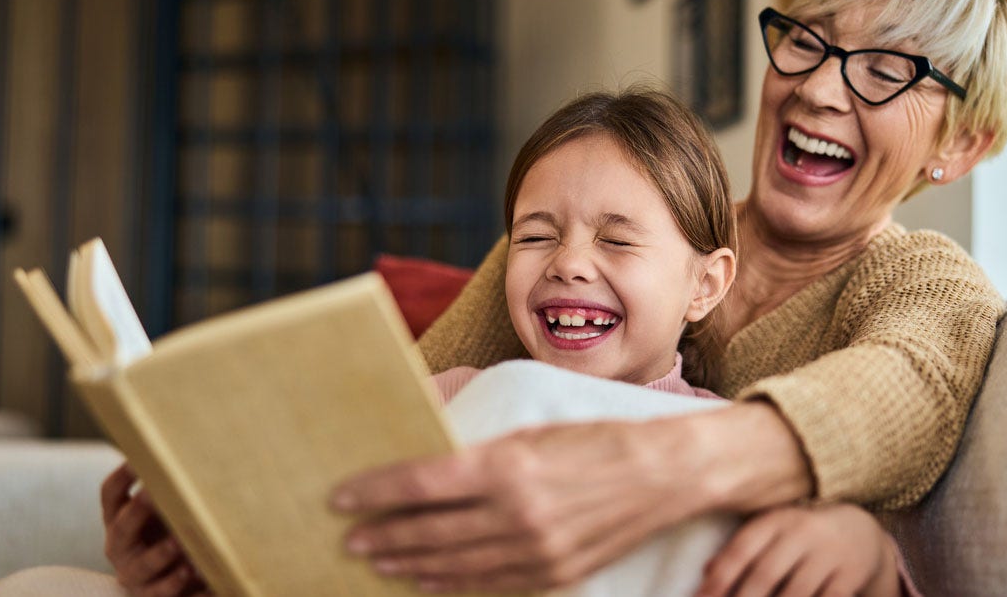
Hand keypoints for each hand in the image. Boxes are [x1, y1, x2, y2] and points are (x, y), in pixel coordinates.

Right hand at [101, 462, 211, 596]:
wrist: (166, 582)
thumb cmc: (166, 534)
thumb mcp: (162, 511)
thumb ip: (168, 490)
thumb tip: (193, 450)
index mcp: (119, 518)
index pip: (111, 493)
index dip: (122, 475)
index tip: (138, 458)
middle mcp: (120, 546)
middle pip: (122, 527)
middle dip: (138, 511)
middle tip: (154, 493)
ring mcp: (133, 574)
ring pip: (143, 565)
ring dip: (161, 553)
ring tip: (180, 543)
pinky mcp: (151, 596)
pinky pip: (163, 592)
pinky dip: (178, 584)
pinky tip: (197, 573)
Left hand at [332, 405, 795, 593]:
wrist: (664, 474)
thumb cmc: (595, 438)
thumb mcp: (533, 426)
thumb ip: (479, 444)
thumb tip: (428, 448)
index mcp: (508, 464)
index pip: (421, 483)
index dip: (374, 492)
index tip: (341, 497)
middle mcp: (518, 512)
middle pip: (429, 529)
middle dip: (381, 534)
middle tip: (348, 538)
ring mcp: (536, 550)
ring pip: (453, 564)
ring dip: (408, 562)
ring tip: (375, 560)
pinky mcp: (554, 573)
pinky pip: (489, 584)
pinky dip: (452, 584)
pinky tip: (426, 580)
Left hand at [697, 503, 902, 596]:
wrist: (858, 530)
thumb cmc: (799, 536)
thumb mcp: (771, 532)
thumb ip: (741, 550)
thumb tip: (707, 573)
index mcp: (775, 521)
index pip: (742, 549)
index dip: (720, 577)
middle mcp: (800, 533)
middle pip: (765, 574)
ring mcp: (828, 554)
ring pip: (796, 593)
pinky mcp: (850, 574)